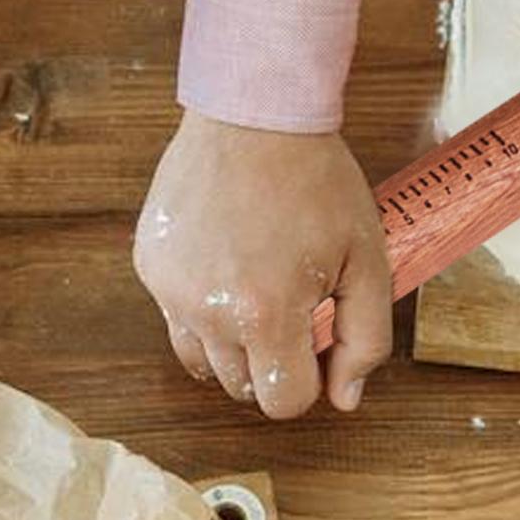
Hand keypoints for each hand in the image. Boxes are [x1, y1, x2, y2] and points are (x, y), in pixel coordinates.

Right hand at [134, 111, 392, 418]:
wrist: (255, 117)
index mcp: (266, 313)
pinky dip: (204, 311)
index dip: (308, 384)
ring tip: (260, 296)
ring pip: (202, 363)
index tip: (317, 348)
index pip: (282, 402)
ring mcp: (171, 290)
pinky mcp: (151, 267)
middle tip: (294, 309)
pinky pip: (176, 319)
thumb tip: (345, 397)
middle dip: (273, 364)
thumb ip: (365, 339)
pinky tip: (229, 269)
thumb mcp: (368, 263)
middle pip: (242, 388)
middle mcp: (209, 310)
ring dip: (235, 347)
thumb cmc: (316, 182)